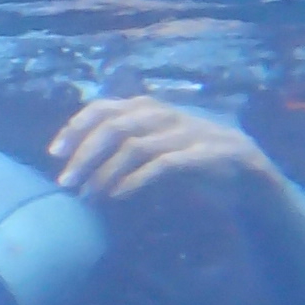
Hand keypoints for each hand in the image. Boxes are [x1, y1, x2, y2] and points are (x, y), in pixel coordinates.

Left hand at [49, 96, 281, 205]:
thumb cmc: (193, 163)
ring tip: (89, 196)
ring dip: (105, 173)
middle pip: (115, 126)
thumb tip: (76, 162)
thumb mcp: (155, 149)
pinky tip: (118, 196)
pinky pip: (164, 165)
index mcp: (151, 108)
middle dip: (85, 154)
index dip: (76, 128)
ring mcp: (189, 132)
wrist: (249, 177)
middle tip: (66, 182)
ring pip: (136, 146)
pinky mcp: (207, 155)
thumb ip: (123, 146)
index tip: (55, 153)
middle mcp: (167, 115)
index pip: (104, 108)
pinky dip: (136, 180)